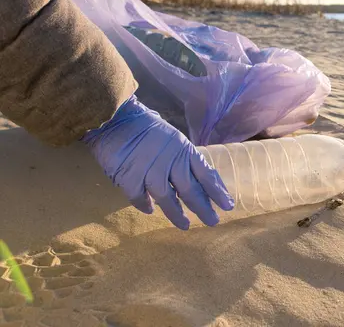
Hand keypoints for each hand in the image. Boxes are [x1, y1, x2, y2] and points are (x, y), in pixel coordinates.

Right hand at [82, 95, 233, 229]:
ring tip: (185, 225)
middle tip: (213, 221)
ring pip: (167, 198)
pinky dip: (145, 205)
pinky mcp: (130, 176)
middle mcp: (170, 161)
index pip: (205, 174)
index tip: (228, 205)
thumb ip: (182, 158)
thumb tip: (196, 179)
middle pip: (190, 190)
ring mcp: (150, 169)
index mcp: (183, 150)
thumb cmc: (145, 127)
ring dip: (177, 214)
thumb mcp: (172, 138)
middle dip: (203, 208)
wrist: (116, 118)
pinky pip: (140, 197)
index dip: (217, 191)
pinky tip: (150, 210)